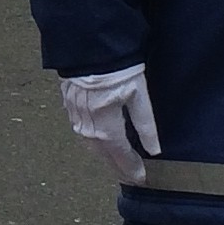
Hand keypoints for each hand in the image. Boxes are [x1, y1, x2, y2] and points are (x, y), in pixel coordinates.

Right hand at [61, 65, 158, 183]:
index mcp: (106, 125)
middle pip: (104, 155)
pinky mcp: (69, 106)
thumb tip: (154, 150)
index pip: (120, 155)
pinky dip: (94, 142)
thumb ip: (145, 124)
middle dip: (118, 167)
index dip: (131, 168)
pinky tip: (100, 142)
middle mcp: (87, 127)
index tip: (141, 178)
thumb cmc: (116, 67)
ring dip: (105, 157)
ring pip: (91, 146)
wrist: (88, 45)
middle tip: (130, 178)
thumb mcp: (138, 93)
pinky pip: (82, 132)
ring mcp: (75, 117)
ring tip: (117, 164)